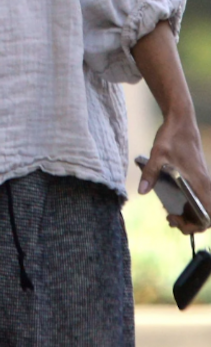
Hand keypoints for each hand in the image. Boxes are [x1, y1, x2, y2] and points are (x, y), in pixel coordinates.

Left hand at [139, 113, 210, 234]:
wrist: (181, 120)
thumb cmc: (172, 136)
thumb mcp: (157, 154)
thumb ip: (150, 174)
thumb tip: (141, 192)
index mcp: (200, 183)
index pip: (208, 215)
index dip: (195, 225)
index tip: (175, 220)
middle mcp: (205, 185)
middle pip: (206, 216)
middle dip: (190, 224)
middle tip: (170, 219)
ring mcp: (202, 182)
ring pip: (202, 208)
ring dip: (189, 216)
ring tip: (170, 215)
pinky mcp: (197, 178)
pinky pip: (198, 199)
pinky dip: (188, 206)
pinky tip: (172, 204)